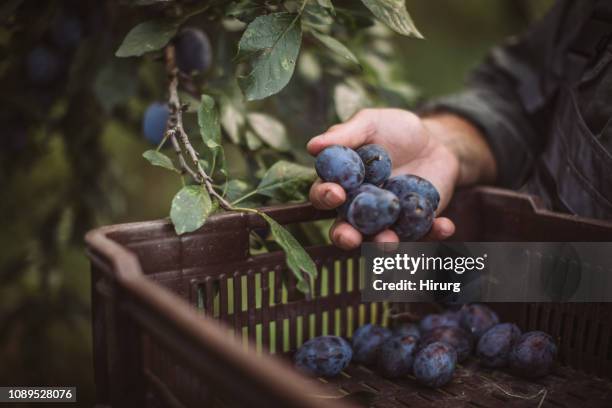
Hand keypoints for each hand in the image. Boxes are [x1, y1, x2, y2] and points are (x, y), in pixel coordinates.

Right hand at [308, 108, 489, 249]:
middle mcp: (360, 208)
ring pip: (379, 239)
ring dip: (382, 244)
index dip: (325, 196)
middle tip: (350, 237)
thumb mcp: (371, 123)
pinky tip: (445, 225)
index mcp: (342, 184)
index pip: (324, 195)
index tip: (335, 193)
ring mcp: (388, 220)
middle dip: (344, 236)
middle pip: (345, 229)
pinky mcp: (416, 224)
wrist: (436, 142)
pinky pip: (423, 234)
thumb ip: (346, 135)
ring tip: (389, 242)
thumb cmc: (395, 130)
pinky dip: (433, 232)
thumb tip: (313, 145)